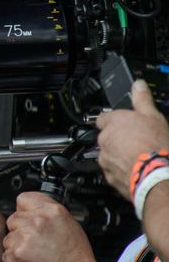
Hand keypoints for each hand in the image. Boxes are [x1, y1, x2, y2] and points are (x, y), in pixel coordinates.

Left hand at [2, 192, 101, 261]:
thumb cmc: (74, 254)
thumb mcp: (67, 222)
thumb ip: (47, 211)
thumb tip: (31, 207)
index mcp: (51, 211)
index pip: (23, 199)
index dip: (25, 210)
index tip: (28, 218)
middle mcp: (37, 222)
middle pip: (13, 218)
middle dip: (20, 228)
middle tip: (34, 240)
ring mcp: (24, 238)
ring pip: (9, 237)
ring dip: (17, 244)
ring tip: (34, 252)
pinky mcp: (16, 254)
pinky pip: (7, 253)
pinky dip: (15, 258)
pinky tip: (30, 260)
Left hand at [96, 79, 168, 200]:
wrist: (157, 176)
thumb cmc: (156, 146)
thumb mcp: (153, 116)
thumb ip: (142, 100)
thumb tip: (138, 85)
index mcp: (113, 122)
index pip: (104, 117)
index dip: (115, 120)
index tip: (125, 124)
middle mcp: (105, 139)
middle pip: (107, 136)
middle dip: (118, 138)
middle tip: (137, 142)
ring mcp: (105, 158)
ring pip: (108, 154)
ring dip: (118, 154)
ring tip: (138, 157)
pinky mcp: (109, 176)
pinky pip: (112, 170)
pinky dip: (121, 170)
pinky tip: (136, 169)